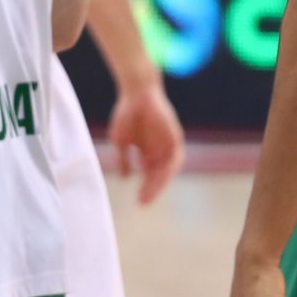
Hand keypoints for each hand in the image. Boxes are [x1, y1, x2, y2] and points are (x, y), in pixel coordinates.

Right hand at [108, 81, 184, 204]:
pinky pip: (176, 158)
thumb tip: (124, 177)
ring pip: (167, 170)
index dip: (145, 189)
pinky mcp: (175, 137)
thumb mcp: (121, 141)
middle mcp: (158, 151)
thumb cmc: (127, 114)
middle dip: (151, 190)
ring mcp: (167, 145)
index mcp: (147, 153)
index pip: (148, 176)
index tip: (138, 203)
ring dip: (160, 182)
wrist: (136, 94)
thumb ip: (124, 159)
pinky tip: (161, 177)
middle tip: (143, 202)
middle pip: (158, 176)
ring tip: (150, 193)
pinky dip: (170, 168)